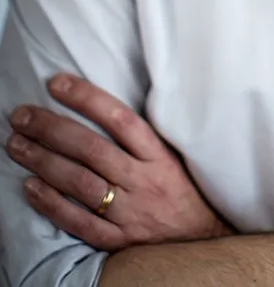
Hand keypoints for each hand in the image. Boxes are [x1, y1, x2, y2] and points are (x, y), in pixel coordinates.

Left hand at [5, 73, 234, 251]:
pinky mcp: (119, 240)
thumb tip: (103, 105)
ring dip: (44, 162)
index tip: (57, 84)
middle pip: (92, 149)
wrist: (205, 239)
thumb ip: (144, 136)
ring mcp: (130, 212)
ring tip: (16, 145)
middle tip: (22, 116)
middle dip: (52, 129)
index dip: (87, 98)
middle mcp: (143, 180)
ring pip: (81, 183)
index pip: (120, 119)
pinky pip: (80, 222)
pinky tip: (30, 187)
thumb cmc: (186, 188)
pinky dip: (52, 204)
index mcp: (159, 154)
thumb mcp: (174, 154)